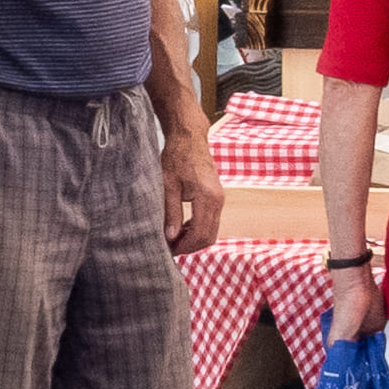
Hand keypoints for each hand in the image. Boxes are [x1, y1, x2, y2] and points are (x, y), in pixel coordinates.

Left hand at [160, 131, 221, 266]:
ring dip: (194, 238)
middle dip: (190, 246)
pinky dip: (198, 228)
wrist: (189, 138)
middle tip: (170, 248)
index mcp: (207, 198)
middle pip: (208, 236)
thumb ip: (171, 213)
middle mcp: (218, 200)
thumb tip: (171, 237)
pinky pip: (211, 220)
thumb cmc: (176, 157)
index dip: (185, 246)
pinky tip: (182, 227)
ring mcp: (219, 199)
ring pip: (211, 230)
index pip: (200, 234)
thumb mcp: (168, 186)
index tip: (169, 250)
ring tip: (174, 238)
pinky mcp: (217, 196)